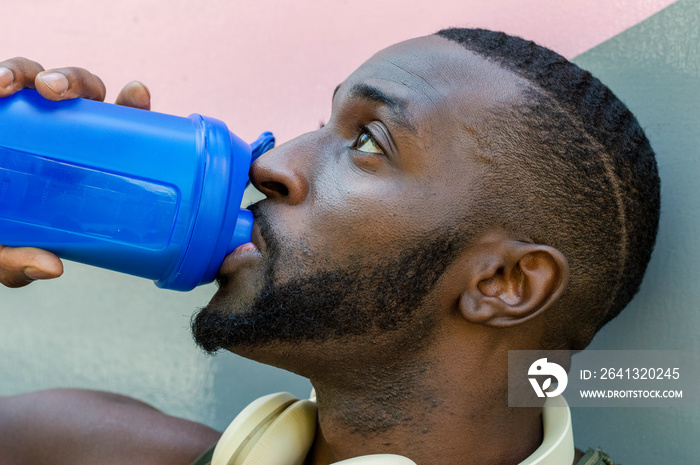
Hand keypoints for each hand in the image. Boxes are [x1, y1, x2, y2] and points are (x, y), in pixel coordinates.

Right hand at [0, 57, 151, 286]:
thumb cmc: (0, 235)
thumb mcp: (9, 253)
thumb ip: (20, 263)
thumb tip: (51, 267)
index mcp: (83, 156)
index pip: (117, 123)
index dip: (132, 104)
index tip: (136, 94)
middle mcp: (57, 130)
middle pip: (77, 91)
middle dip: (71, 80)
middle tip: (54, 92)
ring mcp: (23, 119)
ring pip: (32, 79)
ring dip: (22, 71)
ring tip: (6, 85)